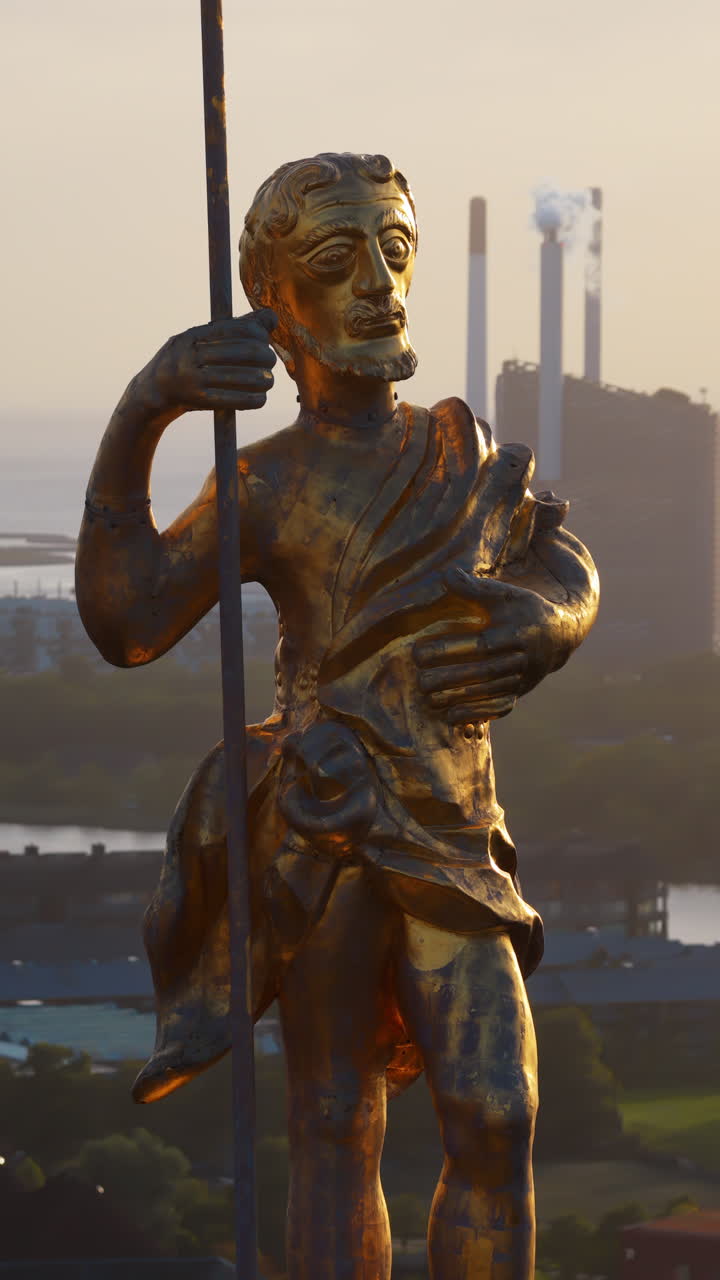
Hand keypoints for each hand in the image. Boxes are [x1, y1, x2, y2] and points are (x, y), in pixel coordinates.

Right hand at [133, 308, 277, 415]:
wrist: (153, 391)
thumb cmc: (186, 360)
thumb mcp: (202, 338)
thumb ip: (236, 327)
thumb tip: (272, 316)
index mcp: (195, 334)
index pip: (240, 329)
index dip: (259, 335)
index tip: (264, 341)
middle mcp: (193, 353)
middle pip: (247, 352)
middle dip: (266, 357)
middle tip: (270, 362)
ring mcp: (194, 377)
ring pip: (244, 377)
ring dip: (264, 380)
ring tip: (268, 381)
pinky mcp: (198, 399)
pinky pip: (235, 399)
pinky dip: (253, 399)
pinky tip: (261, 398)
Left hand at [413, 568, 558, 723]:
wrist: (560, 634)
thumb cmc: (524, 609)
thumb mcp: (504, 594)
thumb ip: (474, 588)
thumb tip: (446, 575)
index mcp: (517, 632)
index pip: (480, 644)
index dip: (449, 650)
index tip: (418, 652)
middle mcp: (522, 658)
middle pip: (483, 672)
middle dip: (449, 678)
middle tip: (419, 681)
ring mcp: (524, 678)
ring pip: (489, 693)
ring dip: (458, 699)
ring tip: (428, 699)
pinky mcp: (521, 692)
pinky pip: (500, 708)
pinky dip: (476, 714)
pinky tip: (451, 717)